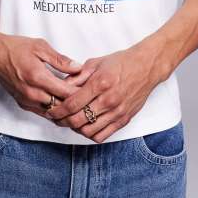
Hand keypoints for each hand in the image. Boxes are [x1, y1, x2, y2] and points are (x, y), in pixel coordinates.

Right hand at [0, 32, 84, 119]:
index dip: (80, 93)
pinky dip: (54, 110)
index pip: (65, 93)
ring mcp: (26, 100)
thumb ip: (60, 60)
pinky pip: (42, 112)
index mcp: (37, 77)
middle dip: (75, 104)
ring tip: (79, 104)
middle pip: (60, 107)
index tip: (91, 89)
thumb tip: (78, 68)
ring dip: (65, 110)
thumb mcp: (40, 46)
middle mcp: (31, 93)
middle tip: (88, 99)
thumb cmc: (15, 47)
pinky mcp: (22, 103)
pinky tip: (63, 104)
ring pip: (52, 113)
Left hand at [44, 44, 162, 142]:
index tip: (50, 110)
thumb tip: (61, 86)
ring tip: (70, 122)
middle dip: (63, 121)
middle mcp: (108, 100)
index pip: (72, 103)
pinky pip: (103, 135)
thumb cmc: (121, 62)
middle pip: (78, 120)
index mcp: (100, 83)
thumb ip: (77, 76)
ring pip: (89, 131)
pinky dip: (90, 134)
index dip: (57, 110)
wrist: (146, 67)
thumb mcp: (95, 63)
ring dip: (75, 129)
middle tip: (56, 118)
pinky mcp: (124, 119)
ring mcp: (117, 112)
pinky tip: (85, 126)